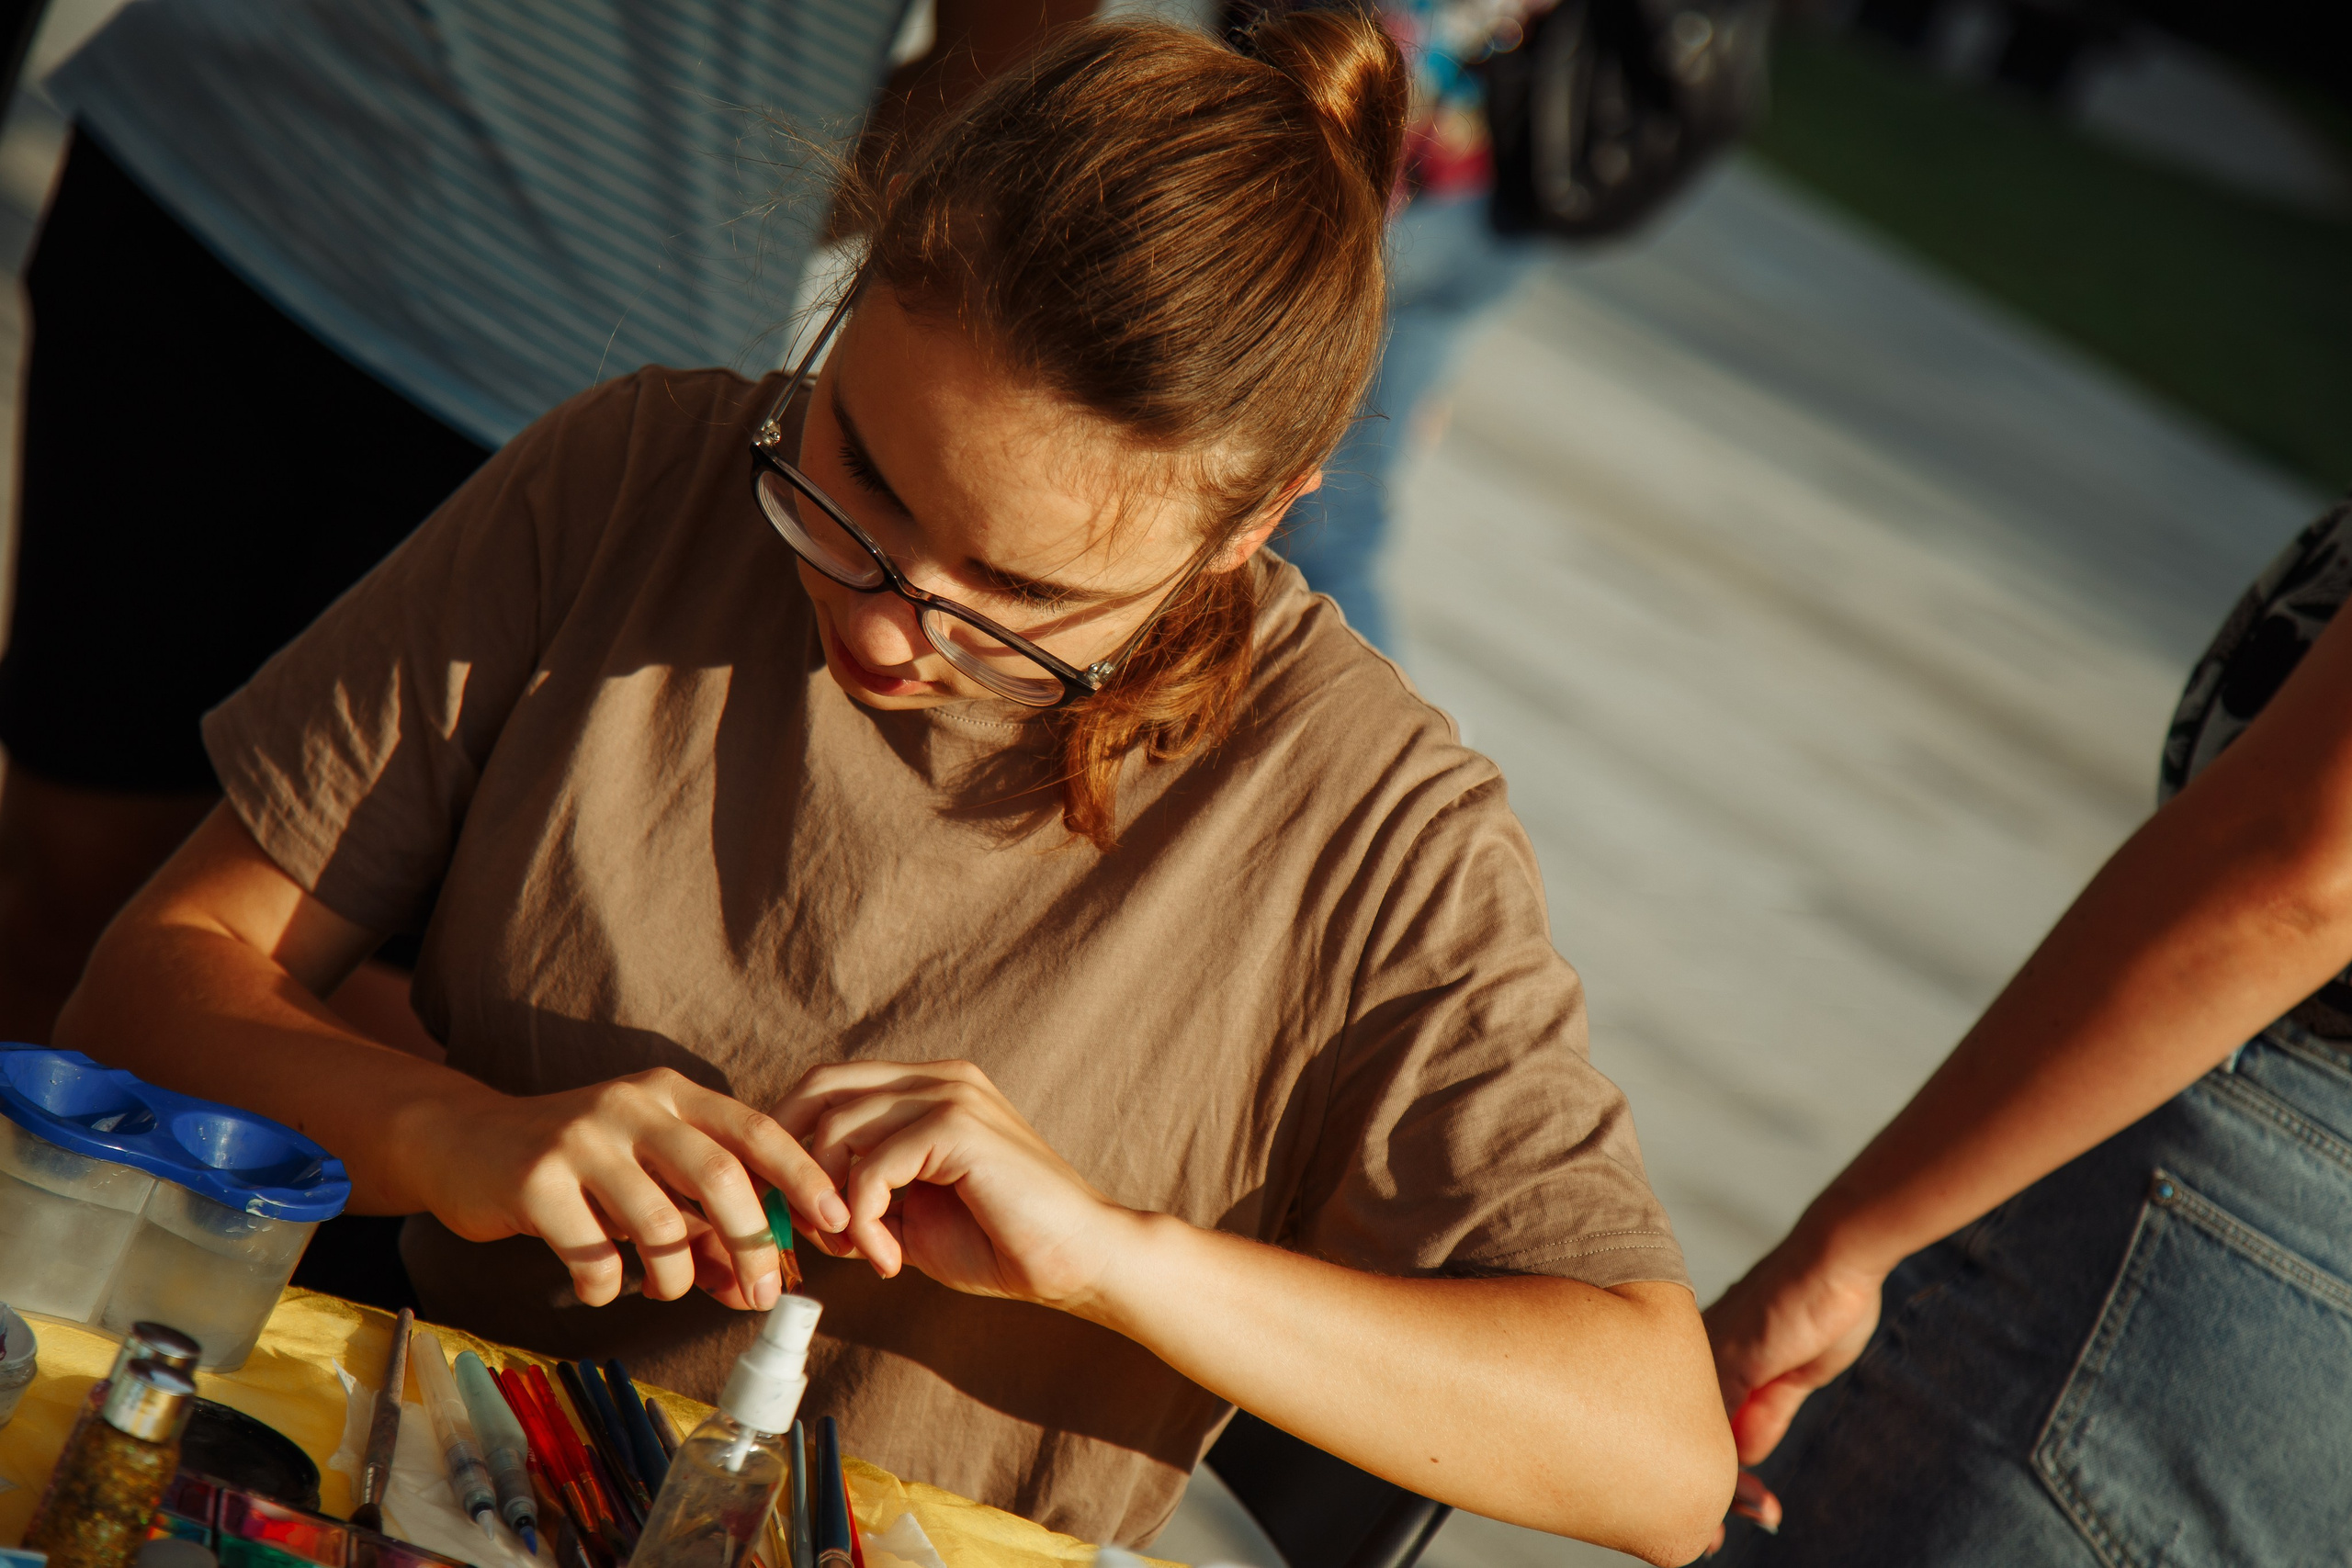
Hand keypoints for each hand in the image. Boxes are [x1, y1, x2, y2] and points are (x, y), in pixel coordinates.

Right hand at [409, 1067, 851, 1308]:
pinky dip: (609, 1286)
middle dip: (752, 1242)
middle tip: (765, 1291)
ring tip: (668, 1288)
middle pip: (718, 1176)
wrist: (464, 1142)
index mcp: (672, 1095)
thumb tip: (754, 1285)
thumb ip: (701, 1220)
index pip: (755, 1129)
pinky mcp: (534, 1182)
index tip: (836, 1220)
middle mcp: (633, 1107)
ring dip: (676, 1276)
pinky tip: (600, 1284)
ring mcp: (582, 1140)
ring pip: (659, 1223)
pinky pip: (595, 1255)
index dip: (802, 1175)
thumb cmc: (577, 1165)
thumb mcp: (645, 1173)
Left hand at [774, 1059, 1133, 1309]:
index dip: (791, 1137)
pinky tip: (890, 1259)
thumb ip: (864, 1194)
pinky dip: (865, 1221)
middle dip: (792, 1158)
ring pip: (840, 1127)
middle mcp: (939, 1078)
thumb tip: (799, 1202)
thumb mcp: (913, 1215)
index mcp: (929, 1088)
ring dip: (830, 1202)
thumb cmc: (1002, 1242)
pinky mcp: (958, 1126)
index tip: (784, 1202)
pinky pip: (873, 1166)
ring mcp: (951, 1094)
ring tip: (859, 1250)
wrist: (1078, 1260)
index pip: (830, 1084)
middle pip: (821, 1087)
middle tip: (801, 1224)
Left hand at [1697, 1237, 1887, 1549]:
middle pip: (1679, 1432)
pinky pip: (1723, 1428)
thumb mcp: (1793, 1372)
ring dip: (1711, 1489)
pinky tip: (1739, 1503)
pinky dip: (1730, 1471)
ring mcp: (1710, 1356)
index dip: (1693, 1465)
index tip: (1705, 1517)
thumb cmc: (1820, 1300)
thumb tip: (1742, 1455)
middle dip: (1694, 1490)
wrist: (1836, 1257)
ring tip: (1710, 1535)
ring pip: (1692, 1434)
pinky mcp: (1732, 1361)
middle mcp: (1698, 1354)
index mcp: (1709, 1352)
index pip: (1689, 1419)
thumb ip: (1764, 1410)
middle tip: (1704, 1541)